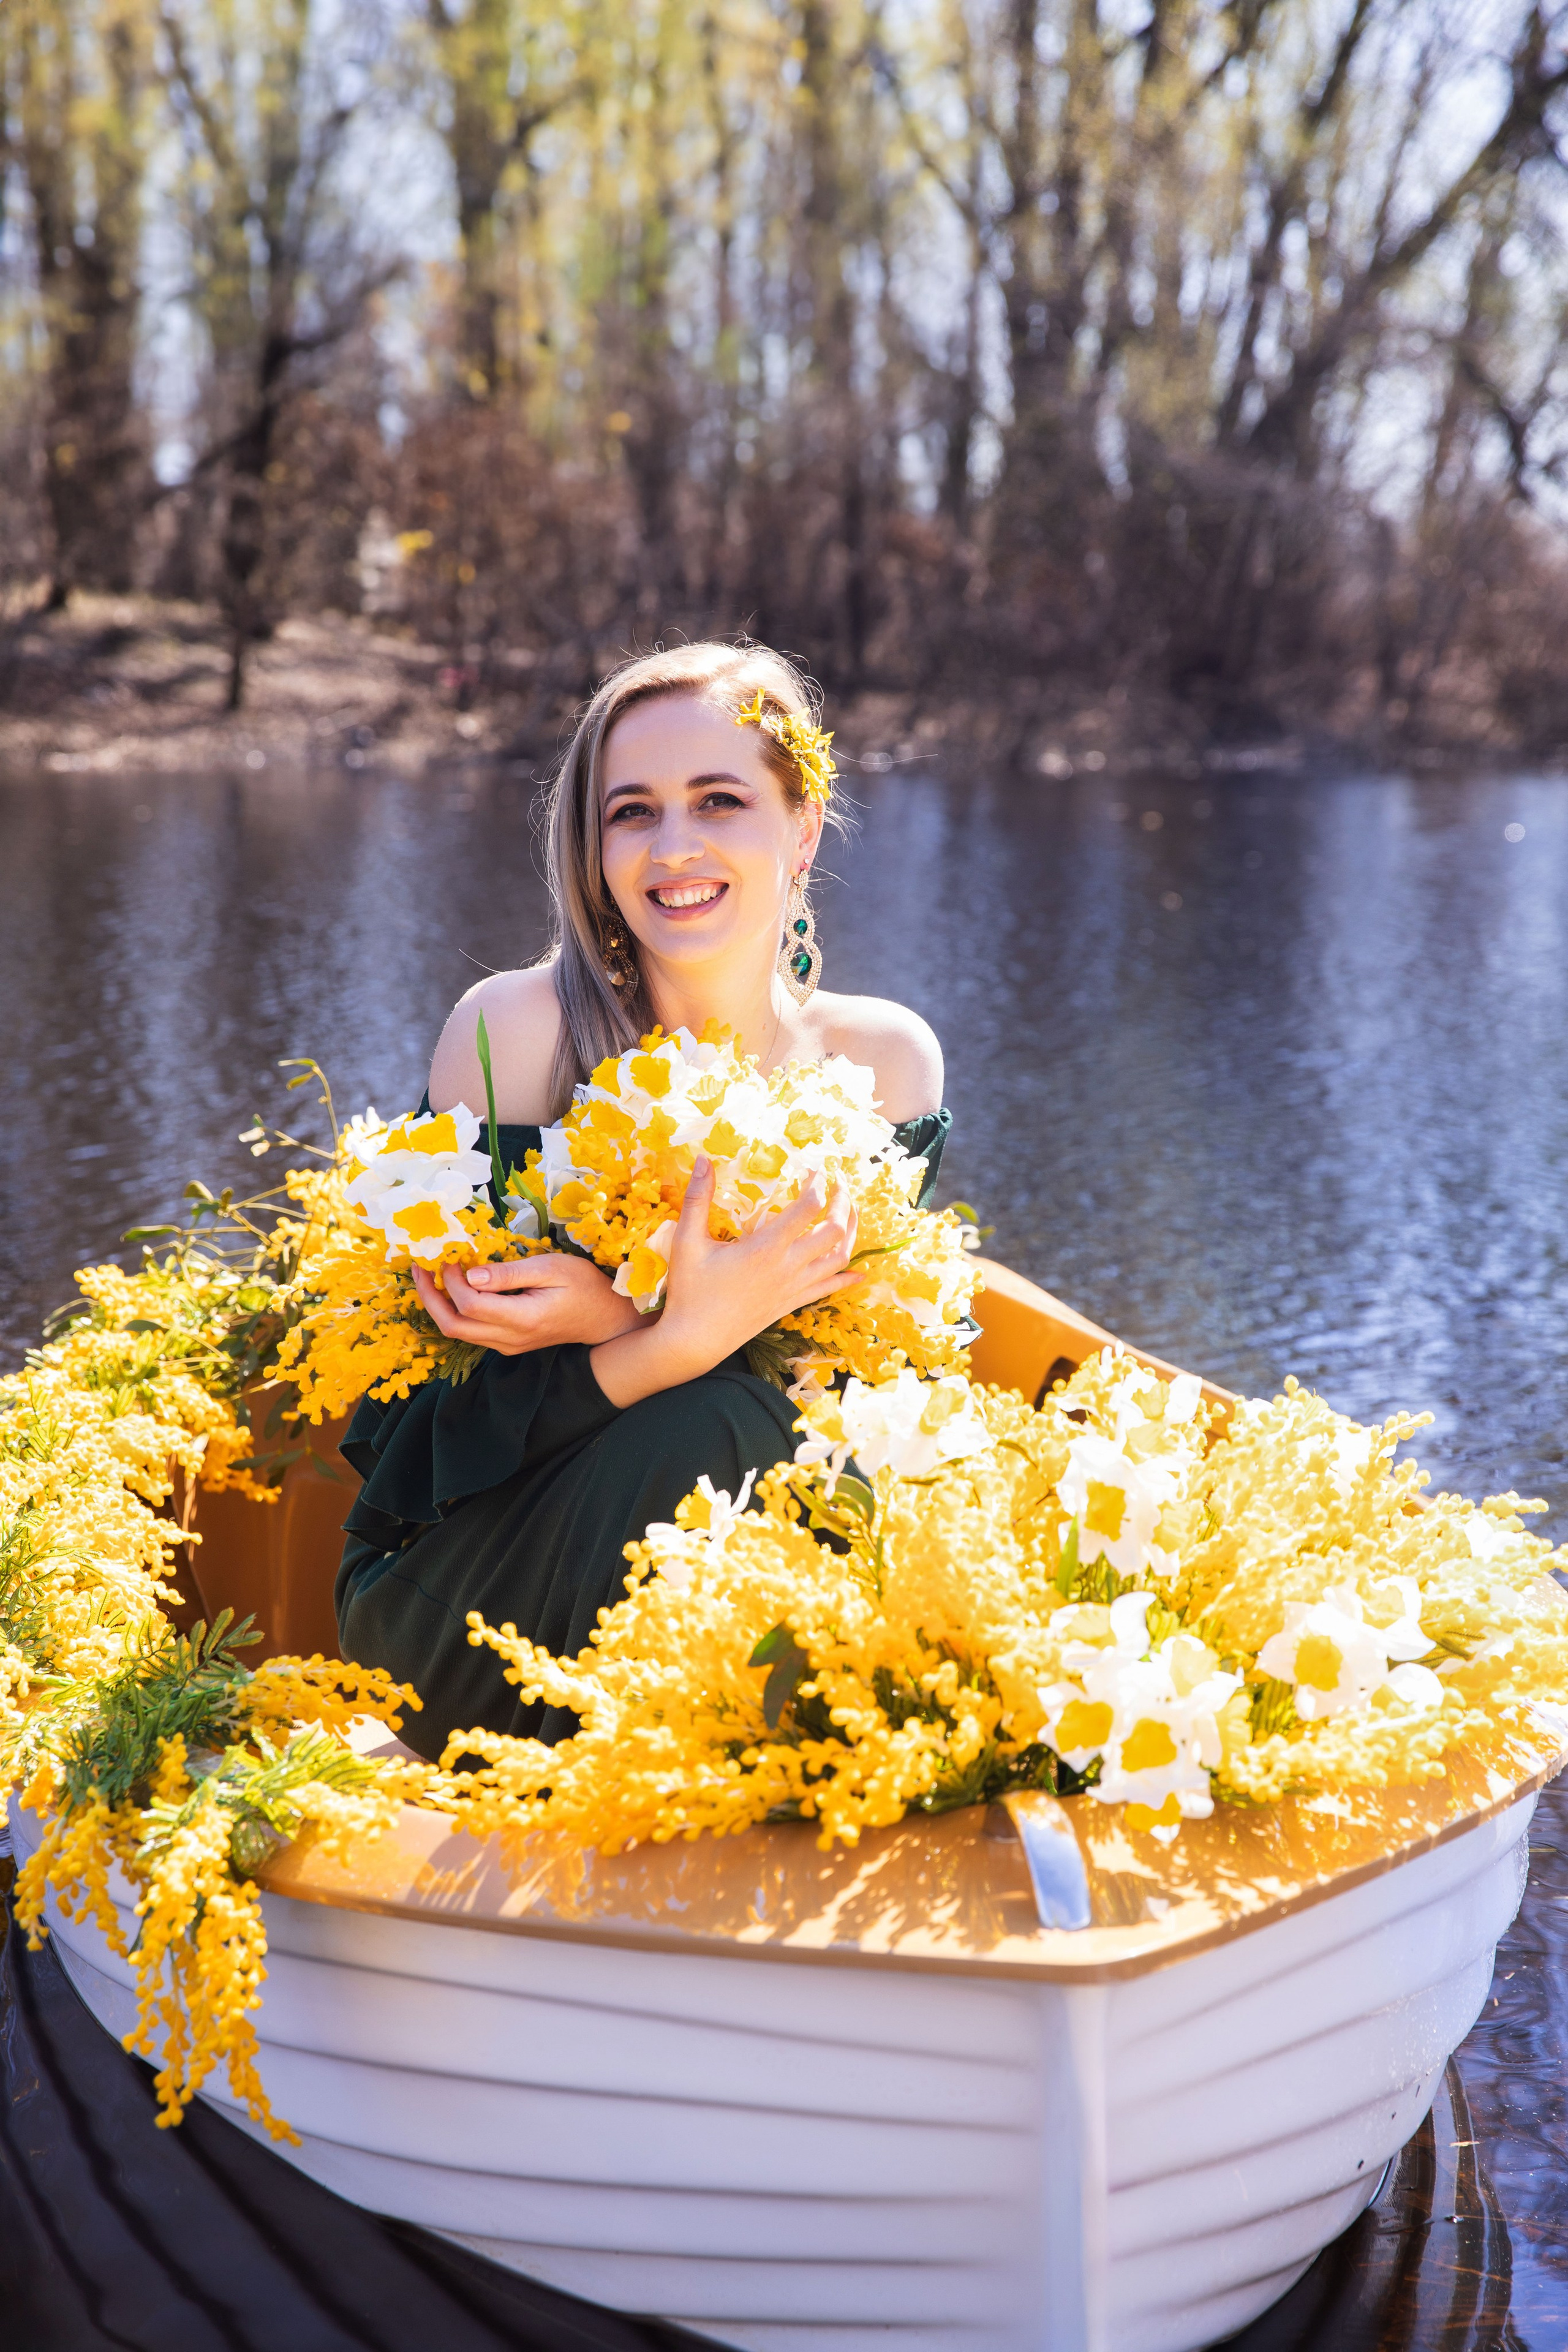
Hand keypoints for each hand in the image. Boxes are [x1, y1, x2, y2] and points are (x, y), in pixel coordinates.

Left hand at [411, 1253, 643, 1356]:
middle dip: (429, 1297)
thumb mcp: (550, 1268)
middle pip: (453, 1326)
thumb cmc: (583, 1286)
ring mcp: (507, 1346)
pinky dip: (455, 1310)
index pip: (470, 1304)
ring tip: (429, 1275)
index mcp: (522, 1319)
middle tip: (419, 1267)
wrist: (604, 1318)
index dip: (452, 1281)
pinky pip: (471, 1332)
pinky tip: (453, 1288)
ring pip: (458, 1333)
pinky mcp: (507, 1343)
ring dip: (438, 1304)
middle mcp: (510, 1340)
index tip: (450, 1255)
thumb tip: (471, 1273)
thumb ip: (509, 1274)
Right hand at [590, 1159, 860, 1406]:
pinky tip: (859, 1273)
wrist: (695, 1340)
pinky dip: (847, 1278)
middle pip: (834, 1230)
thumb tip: (702, 1158)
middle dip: (842, 1203)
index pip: (808, 1207)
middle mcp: (788, 1267)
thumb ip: (697, 1198)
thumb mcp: (687, 1241)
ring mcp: (794, 1288)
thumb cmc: (689, 1290)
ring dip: (851, 1233)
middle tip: (839, 1185)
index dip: (817, 1183)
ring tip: (850, 1213)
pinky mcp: (792, 1304)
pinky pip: (829, 1289)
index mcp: (766, 1247)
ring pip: (839, 1258)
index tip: (815, 1169)